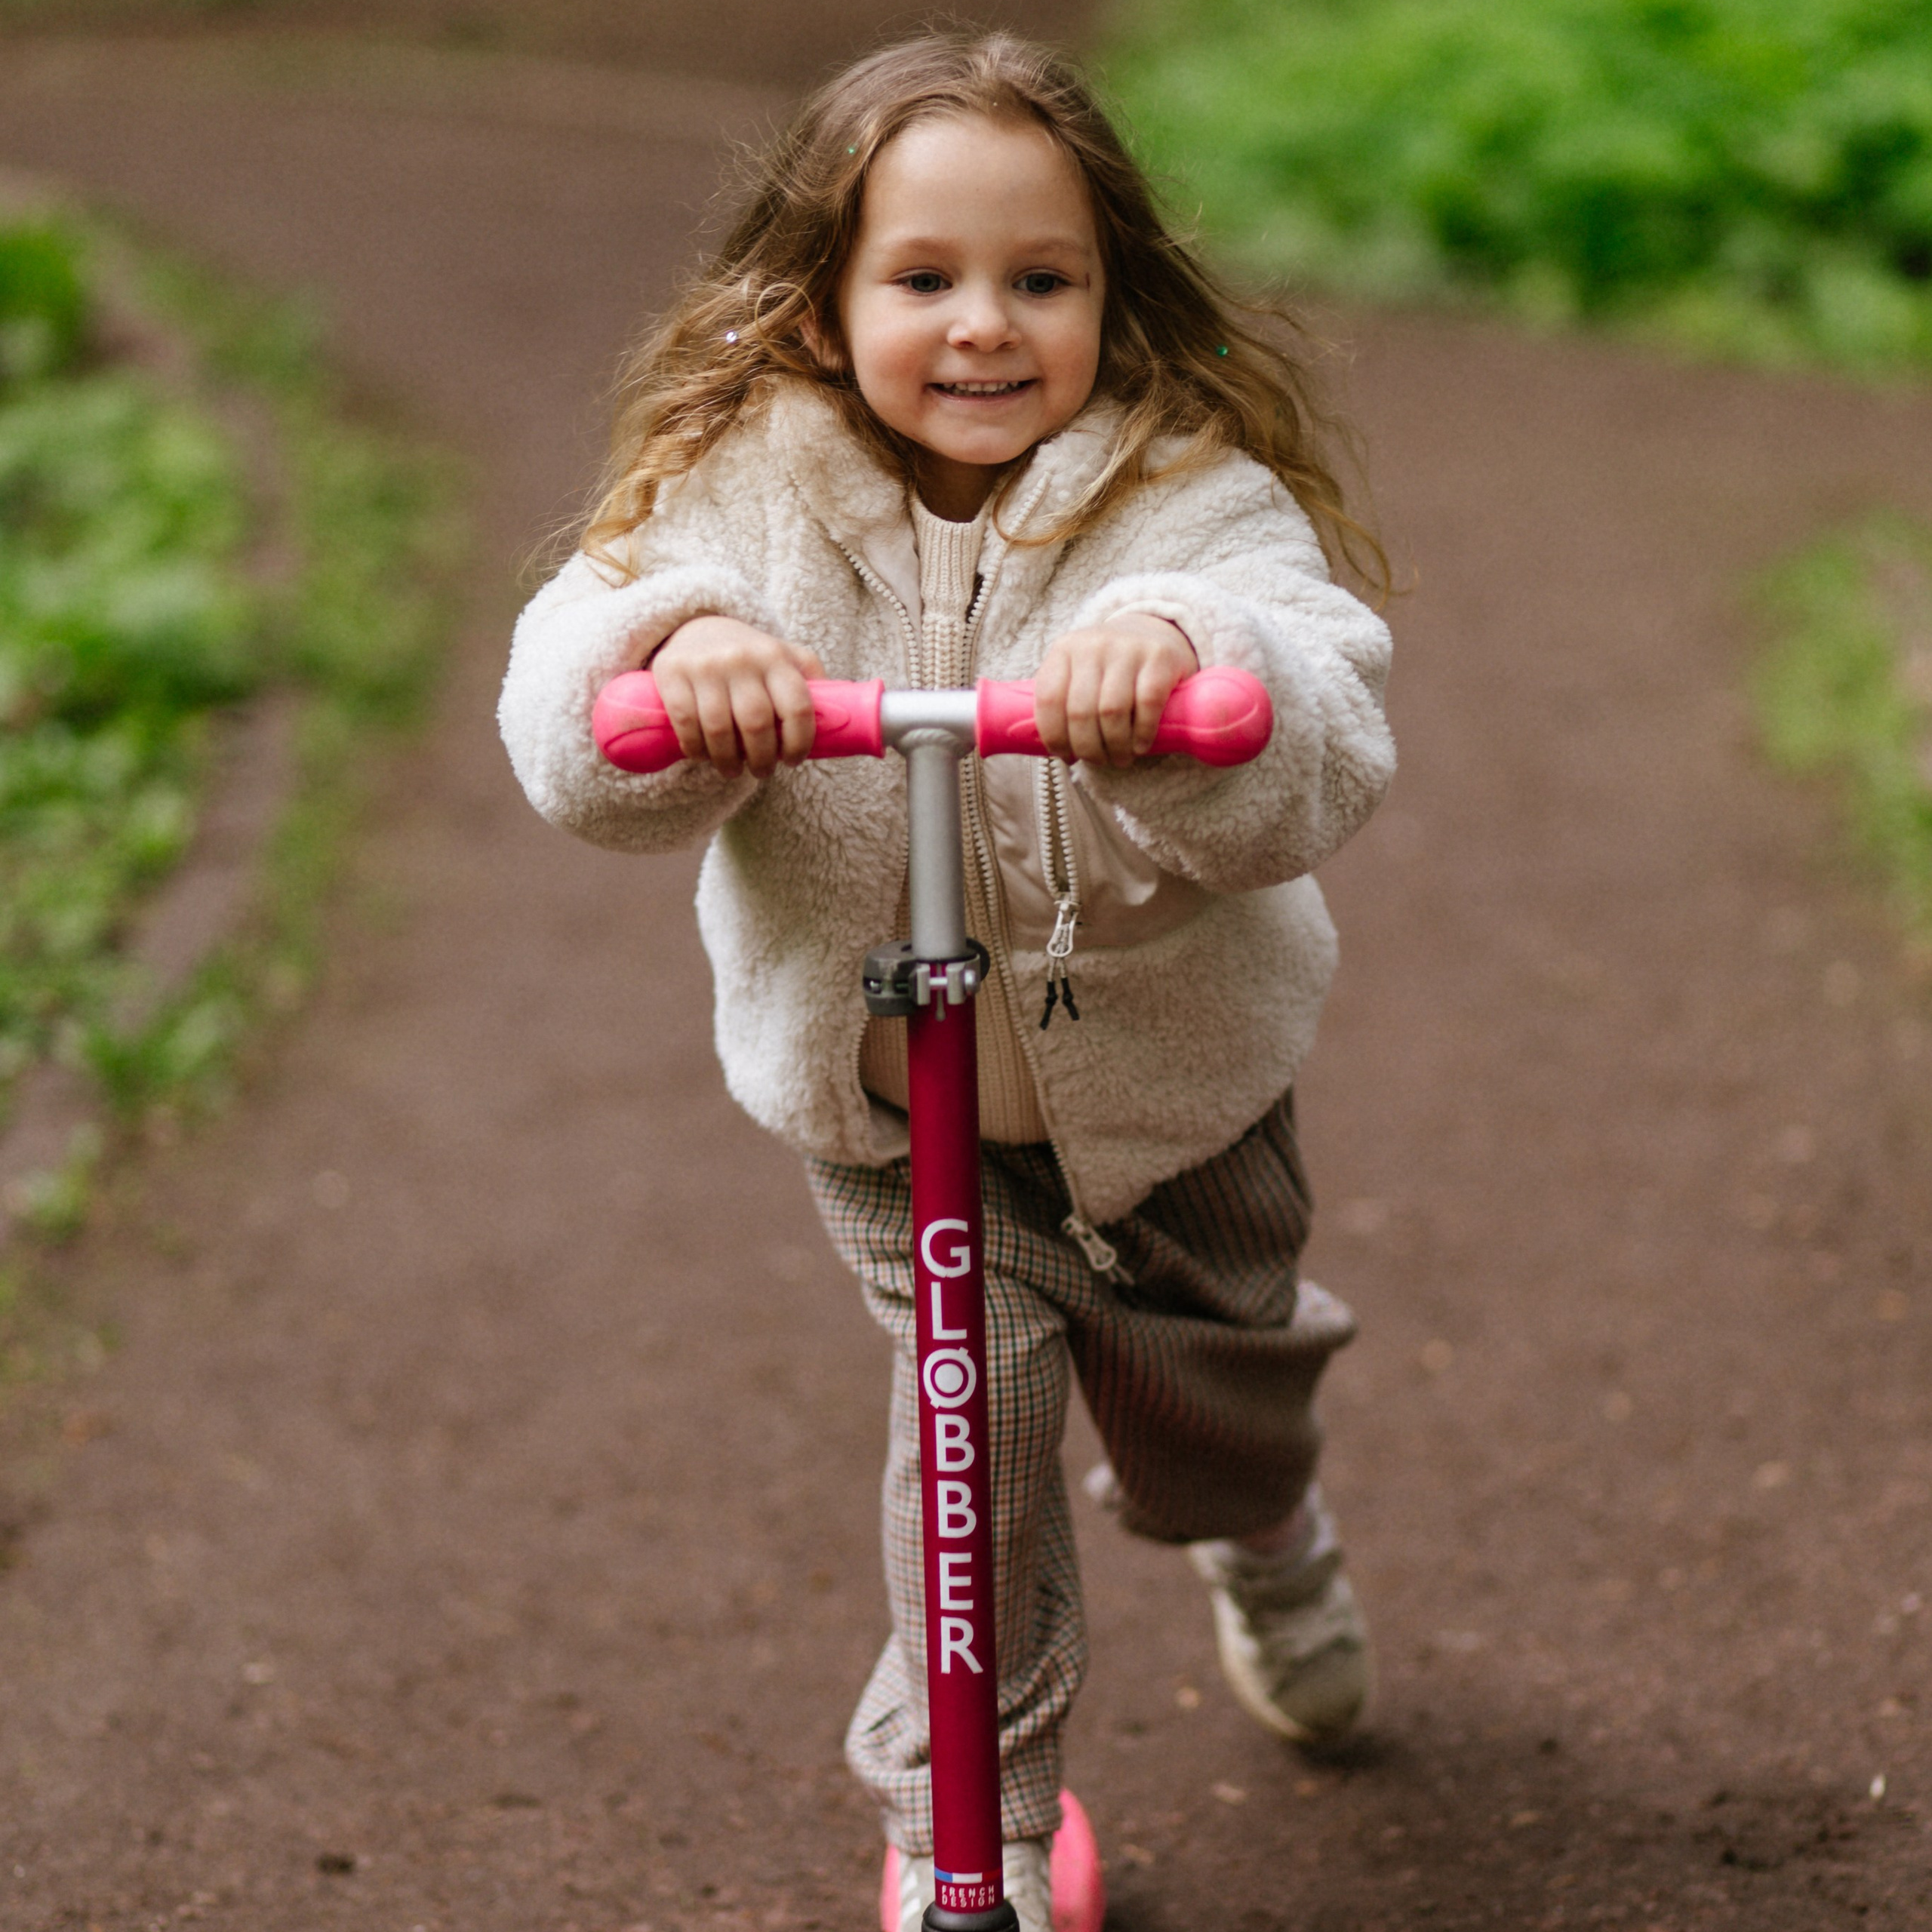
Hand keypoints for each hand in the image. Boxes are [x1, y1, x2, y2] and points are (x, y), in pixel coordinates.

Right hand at [648, 615, 825, 778]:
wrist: (699, 627)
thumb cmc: (752, 656)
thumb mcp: (787, 657)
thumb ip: (813, 680)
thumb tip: (842, 719)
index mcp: (777, 657)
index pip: (797, 708)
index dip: (799, 743)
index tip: (793, 761)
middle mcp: (742, 658)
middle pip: (757, 725)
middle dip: (762, 759)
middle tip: (762, 772)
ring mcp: (706, 665)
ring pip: (720, 730)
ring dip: (728, 761)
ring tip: (733, 771)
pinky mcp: (672, 672)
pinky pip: (686, 723)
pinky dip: (696, 749)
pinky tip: (703, 757)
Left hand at [1032, 613, 1198, 767]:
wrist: (1152, 633)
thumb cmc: (1108, 667)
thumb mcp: (1078, 671)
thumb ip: (1062, 700)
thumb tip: (1058, 752)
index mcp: (1063, 650)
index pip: (1048, 700)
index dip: (1055, 737)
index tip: (1068, 757)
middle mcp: (1092, 645)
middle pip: (1080, 711)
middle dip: (1088, 748)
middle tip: (1100, 761)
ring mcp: (1127, 648)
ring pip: (1112, 711)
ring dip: (1115, 745)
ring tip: (1120, 758)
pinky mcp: (1159, 657)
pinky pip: (1147, 703)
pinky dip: (1142, 733)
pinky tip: (1140, 747)